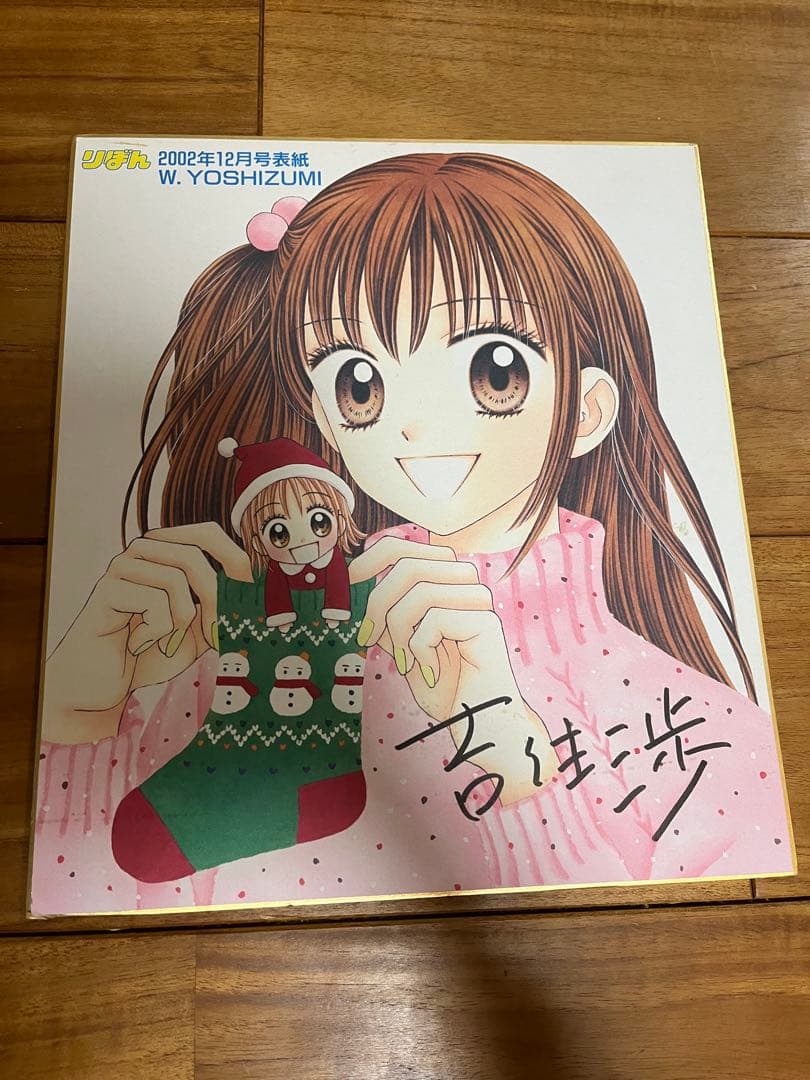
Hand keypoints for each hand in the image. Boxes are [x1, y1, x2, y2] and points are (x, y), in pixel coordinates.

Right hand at [44, 522, 251, 743]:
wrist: (105, 682)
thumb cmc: (151, 652)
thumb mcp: (199, 628)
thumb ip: (223, 606)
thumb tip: (259, 586)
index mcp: (168, 553)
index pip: (208, 533)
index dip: (233, 564)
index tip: (240, 604)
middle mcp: (145, 551)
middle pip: (194, 555)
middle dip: (210, 601)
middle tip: (208, 635)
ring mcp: (123, 566)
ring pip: (175, 578)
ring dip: (180, 621)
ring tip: (164, 640)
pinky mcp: (107, 588)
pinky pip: (152, 601)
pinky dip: (155, 632)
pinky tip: (138, 644)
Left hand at [349, 537, 556, 800]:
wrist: (480, 724)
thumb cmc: (445, 687)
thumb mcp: (404, 646)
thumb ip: (390, 615)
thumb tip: (362, 582)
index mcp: (448, 583)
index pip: (409, 548)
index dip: (376, 555)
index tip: (352, 577)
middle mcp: (465, 585)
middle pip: (409, 565)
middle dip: (379, 603)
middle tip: (370, 639)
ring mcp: (478, 601)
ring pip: (420, 590)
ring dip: (399, 630)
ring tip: (404, 663)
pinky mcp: (485, 622)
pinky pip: (435, 619)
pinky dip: (421, 649)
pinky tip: (431, 672)